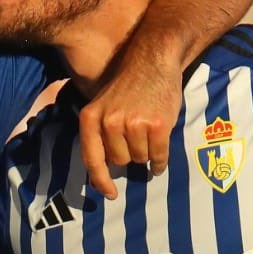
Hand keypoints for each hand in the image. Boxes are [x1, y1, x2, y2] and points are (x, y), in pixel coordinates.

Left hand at [77, 52, 182, 199]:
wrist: (153, 59)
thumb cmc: (129, 86)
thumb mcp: (104, 105)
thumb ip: (101, 135)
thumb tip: (102, 174)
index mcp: (91, 118)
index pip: (92, 158)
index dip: (101, 180)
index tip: (110, 194)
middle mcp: (109, 123)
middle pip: (120, 161)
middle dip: (130, 154)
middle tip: (138, 135)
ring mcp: (133, 124)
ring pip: (140, 159)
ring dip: (147, 152)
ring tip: (149, 130)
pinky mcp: (157, 126)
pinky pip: (158, 157)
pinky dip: (161, 161)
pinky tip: (161, 155)